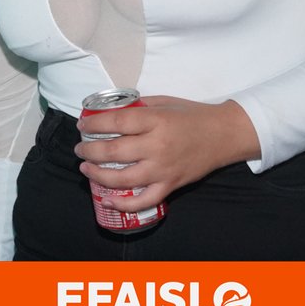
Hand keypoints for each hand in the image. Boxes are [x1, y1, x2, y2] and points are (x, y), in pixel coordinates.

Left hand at [75, 97, 259, 210]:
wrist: (225, 135)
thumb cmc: (193, 115)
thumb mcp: (165, 102)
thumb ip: (140, 108)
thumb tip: (113, 112)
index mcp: (156, 120)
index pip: (116, 122)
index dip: (94, 124)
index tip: (82, 125)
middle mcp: (157, 146)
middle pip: (114, 151)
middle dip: (90, 151)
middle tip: (80, 149)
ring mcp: (164, 168)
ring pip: (123, 178)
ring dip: (98, 175)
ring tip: (86, 170)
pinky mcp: (171, 185)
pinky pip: (144, 200)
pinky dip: (124, 203)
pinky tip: (108, 200)